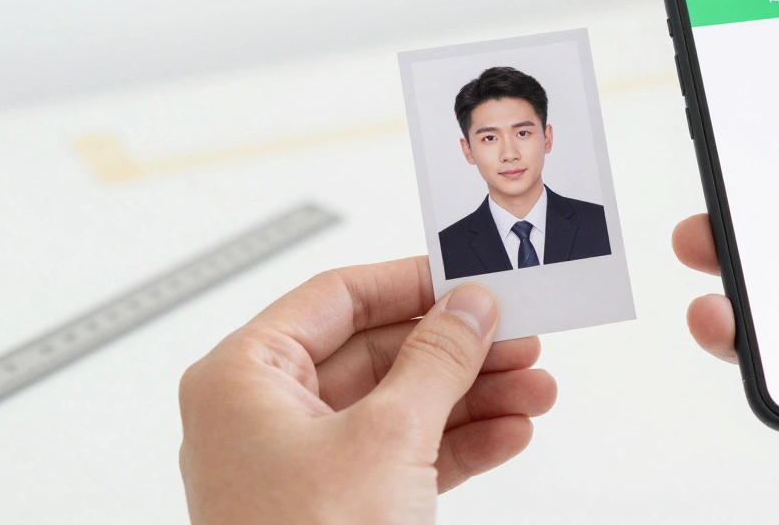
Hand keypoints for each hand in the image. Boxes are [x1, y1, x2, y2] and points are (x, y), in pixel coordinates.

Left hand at [178, 258, 556, 524]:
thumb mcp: (387, 438)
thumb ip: (438, 360)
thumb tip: (469, 308)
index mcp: (245, 379)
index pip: (336, 298)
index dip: (411, 283)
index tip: (469, 278)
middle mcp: (266, 415)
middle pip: (378, 353)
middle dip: (458, 349)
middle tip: (517, 335)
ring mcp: (302, 465)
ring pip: (401, 406)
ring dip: (473, 397)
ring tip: (534, 387)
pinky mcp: (338, 506)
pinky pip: (405, 455)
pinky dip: (461, 444)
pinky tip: (511, 431)